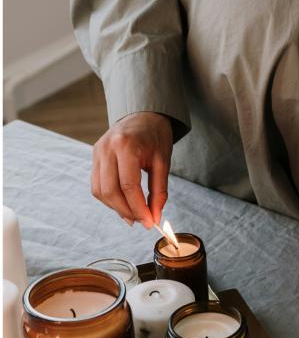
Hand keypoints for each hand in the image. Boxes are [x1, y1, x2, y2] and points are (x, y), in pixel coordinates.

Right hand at [91, 112, 172, 227]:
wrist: (143, 115)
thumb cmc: (155, 137)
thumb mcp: (163, 162)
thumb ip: (159, 191)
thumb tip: (154, 217)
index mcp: (126, 146)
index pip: (128, 186)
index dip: (138, 208)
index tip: (149, 222)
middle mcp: (107, 148)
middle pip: (110, 191)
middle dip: (126, 211)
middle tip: (141, 221)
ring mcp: (97, 151)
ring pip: (99, 191)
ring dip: (116, 207)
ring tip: (133, 214)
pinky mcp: (94, 156)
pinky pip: (96, 184)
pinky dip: (109, 198)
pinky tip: (123, 203)